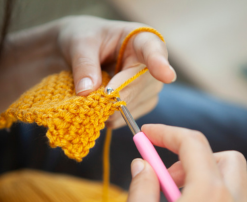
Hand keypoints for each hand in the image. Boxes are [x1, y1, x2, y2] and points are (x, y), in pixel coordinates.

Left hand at [58, 16, 175, 128]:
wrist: (83, 52)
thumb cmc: (85, 40)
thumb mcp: (79, 44)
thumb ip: (84, 64)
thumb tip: (87, 91)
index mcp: (139, 39)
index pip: (152, 49)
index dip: (159, 64)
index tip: (167, 76)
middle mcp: (149, 64)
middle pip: (139, 85)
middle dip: (115, 95)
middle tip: (90, 95)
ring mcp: (149, 86)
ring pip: (133, 104)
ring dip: (110, 107)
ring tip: (93, 95)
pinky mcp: (142, 102)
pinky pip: (128, 117)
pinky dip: (111, 117)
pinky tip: (101, 107)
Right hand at [115, 124, 246, 201]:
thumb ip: (142, 184)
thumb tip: (143, 164)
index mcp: (209, 198)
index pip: (193, 144)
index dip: (167, 132)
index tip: (147, 134)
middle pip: (224, 160)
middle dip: (193, 157)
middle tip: (166, 176)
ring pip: (231, 185)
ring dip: (201, 180)